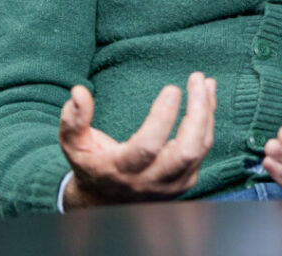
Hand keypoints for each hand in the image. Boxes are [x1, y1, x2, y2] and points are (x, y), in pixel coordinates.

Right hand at [58, 72, 216, 208]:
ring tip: (206, 82)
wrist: (105, 203)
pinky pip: (203, 150)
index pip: (148, 146)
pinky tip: (206, 98)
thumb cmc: (91, 164)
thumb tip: (79, 91)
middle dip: (197, 112)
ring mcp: (171, 184)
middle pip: (185, 151)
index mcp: (121, 171)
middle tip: (197, 78)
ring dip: (207, 113)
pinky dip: (207, 122)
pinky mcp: (184, 182)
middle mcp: (150, 181)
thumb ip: (73, 120)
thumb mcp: (74, 145)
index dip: (163, 117)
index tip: (172, 88)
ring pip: (200, 149)